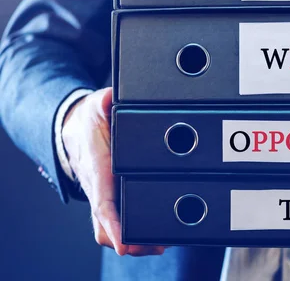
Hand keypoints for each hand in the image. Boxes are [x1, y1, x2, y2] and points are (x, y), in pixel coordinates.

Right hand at [62, 87, 165, 256]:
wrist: (74, 130)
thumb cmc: (88, 122)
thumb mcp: (96, 106)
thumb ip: (103, 102)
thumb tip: (109, 98)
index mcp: (96, 168)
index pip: (102, 200)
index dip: (112, 222)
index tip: (123, 240)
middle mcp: (98, 188)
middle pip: (107, 224)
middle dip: (127, 239)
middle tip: (153, 246)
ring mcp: (103, 196)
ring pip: (111, 229)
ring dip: (133, 240)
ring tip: (159, 244)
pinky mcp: (111, 199)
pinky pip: (117, 223)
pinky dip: (133, 234)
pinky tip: (156, 238)